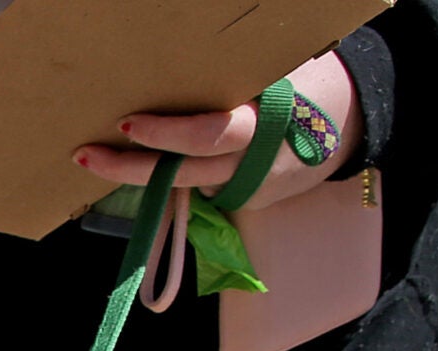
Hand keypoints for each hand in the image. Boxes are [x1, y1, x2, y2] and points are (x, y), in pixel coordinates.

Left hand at [74, 52, 355, 212]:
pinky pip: (198, 190)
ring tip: (92, 160)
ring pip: (184, 187)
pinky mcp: (245, 201)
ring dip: (136, 176)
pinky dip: (166, 179)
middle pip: (185, 170)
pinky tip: (134, 163)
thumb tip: (175, 63)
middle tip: (86, 154)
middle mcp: (255, 159)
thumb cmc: (306, 83)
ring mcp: (250, 185)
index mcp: (267, 119)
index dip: (167, 135)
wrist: (351, 124)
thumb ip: (236, 78)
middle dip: (131, 166)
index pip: (211, 134)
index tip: (127, 123)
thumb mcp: (280, 72)